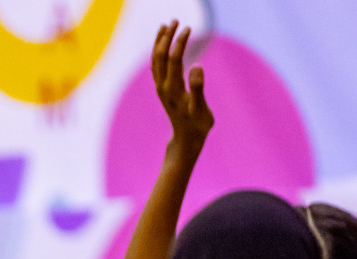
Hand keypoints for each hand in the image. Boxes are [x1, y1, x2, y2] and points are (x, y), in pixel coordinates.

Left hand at [152, 21, 211, 155]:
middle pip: (160, 56)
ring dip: (160, 41)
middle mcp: (163, 86)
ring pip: (156, 60)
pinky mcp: (163, 89)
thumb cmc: (197, 125)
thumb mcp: (200, 109)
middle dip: (167, 37)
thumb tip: (197, 66)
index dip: (180, 42)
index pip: (174, 59)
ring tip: (167, 25)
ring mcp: (161, 87)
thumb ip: (198, 88)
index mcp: (173, 89)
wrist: (186, 139)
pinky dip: (159, 51)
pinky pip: (157, 66)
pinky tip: (163, 43)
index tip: (189, 28)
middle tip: (176, 20)